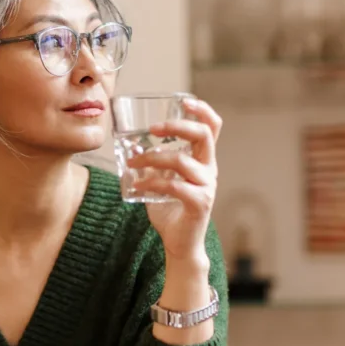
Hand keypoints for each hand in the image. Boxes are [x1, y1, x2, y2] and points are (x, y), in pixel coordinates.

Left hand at [127, 98, 221, 262]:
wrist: (180, 245)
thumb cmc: (171, 212)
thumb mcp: (160, 181)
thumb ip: (152, 165)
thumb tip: (133, 146)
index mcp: (203, 160)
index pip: (212, 127)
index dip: (202, 110)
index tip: (184, 101)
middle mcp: (209, 170)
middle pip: (203, 135)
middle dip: (177, 126)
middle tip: (153, 128)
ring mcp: (206, 187)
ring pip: (182, 160)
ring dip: (152, 158)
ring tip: (132, 163)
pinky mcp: (199, 204)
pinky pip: (174, 186)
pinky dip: (152, 182)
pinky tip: (138, 185)